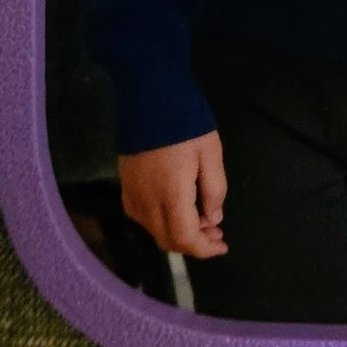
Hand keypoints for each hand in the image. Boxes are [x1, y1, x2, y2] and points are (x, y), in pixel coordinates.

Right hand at [118, 130, 227, 258]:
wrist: (150, 96)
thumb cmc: (185, 124)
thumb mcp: (211, 153)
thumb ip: (214, 190)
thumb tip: (212, 219)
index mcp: (170, 195)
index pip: (184, 238)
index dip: (204, 249)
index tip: (222, 246)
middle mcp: (146, 201)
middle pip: (167, 240)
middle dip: (194, 243)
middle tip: (215, 232)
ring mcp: (132, 194)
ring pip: (153, 231)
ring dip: (177, 233)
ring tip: (200, 219)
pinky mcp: (125, 185)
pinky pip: (141, 217)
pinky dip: (160, 223)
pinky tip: (175, 209)